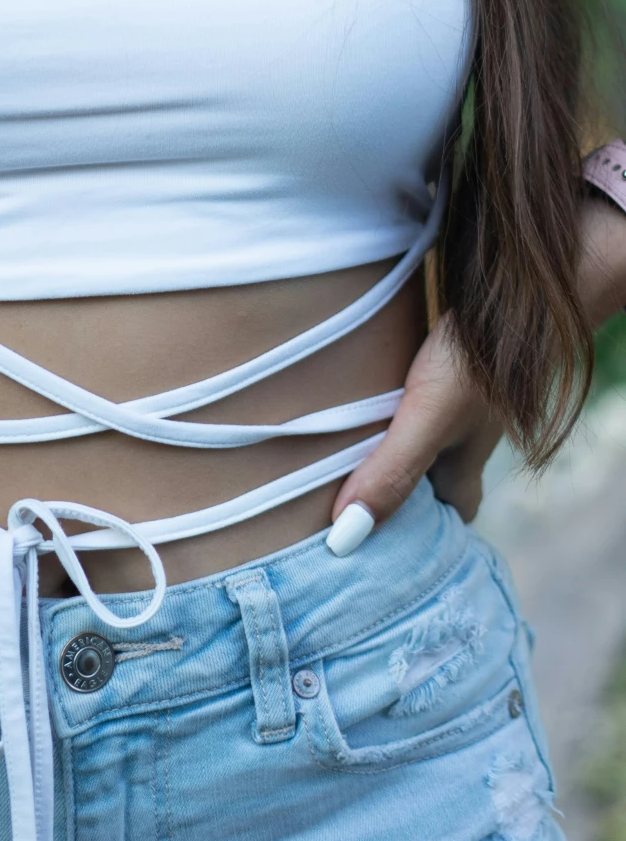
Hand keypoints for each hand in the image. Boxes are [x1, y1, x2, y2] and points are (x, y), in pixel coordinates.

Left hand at [329, 314, 503, 538]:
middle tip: (341, 502)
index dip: (423, 538)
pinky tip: (354, 398)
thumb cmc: (476, 361)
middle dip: (394, 492)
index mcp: (465, 470)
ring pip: (415, 440)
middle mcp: (460, 442)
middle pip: (428, 482)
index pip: (450, 518)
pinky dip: (383, 408)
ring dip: (382, 446)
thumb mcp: (426, 420)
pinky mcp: (436, 371)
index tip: (376, 548)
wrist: (509, 292)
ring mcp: (452, 406)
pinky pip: (406, 402)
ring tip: (331, 454)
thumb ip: (391, 472)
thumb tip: (346, 536)